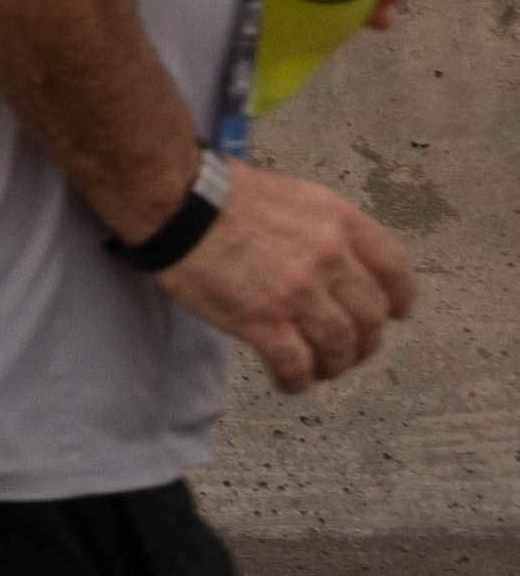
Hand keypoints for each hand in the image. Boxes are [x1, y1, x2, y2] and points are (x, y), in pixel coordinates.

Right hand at [160, 165, 415, 392]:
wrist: (177, 203)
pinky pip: (296, 365)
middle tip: (348, 351)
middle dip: (364, 342)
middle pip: (371, 317)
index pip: (395, 270)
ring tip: (318, 370)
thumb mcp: (295, 195)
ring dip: (334, 365)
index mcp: (341, 223)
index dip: (398, 300)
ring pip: (340, 347)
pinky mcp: (262, 321)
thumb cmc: (224, 193)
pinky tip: (288, 382)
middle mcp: (331, 259)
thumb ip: (325, 228)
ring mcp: (298, 293)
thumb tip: (336, 261)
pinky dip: (297, 381)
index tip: (393, 314)